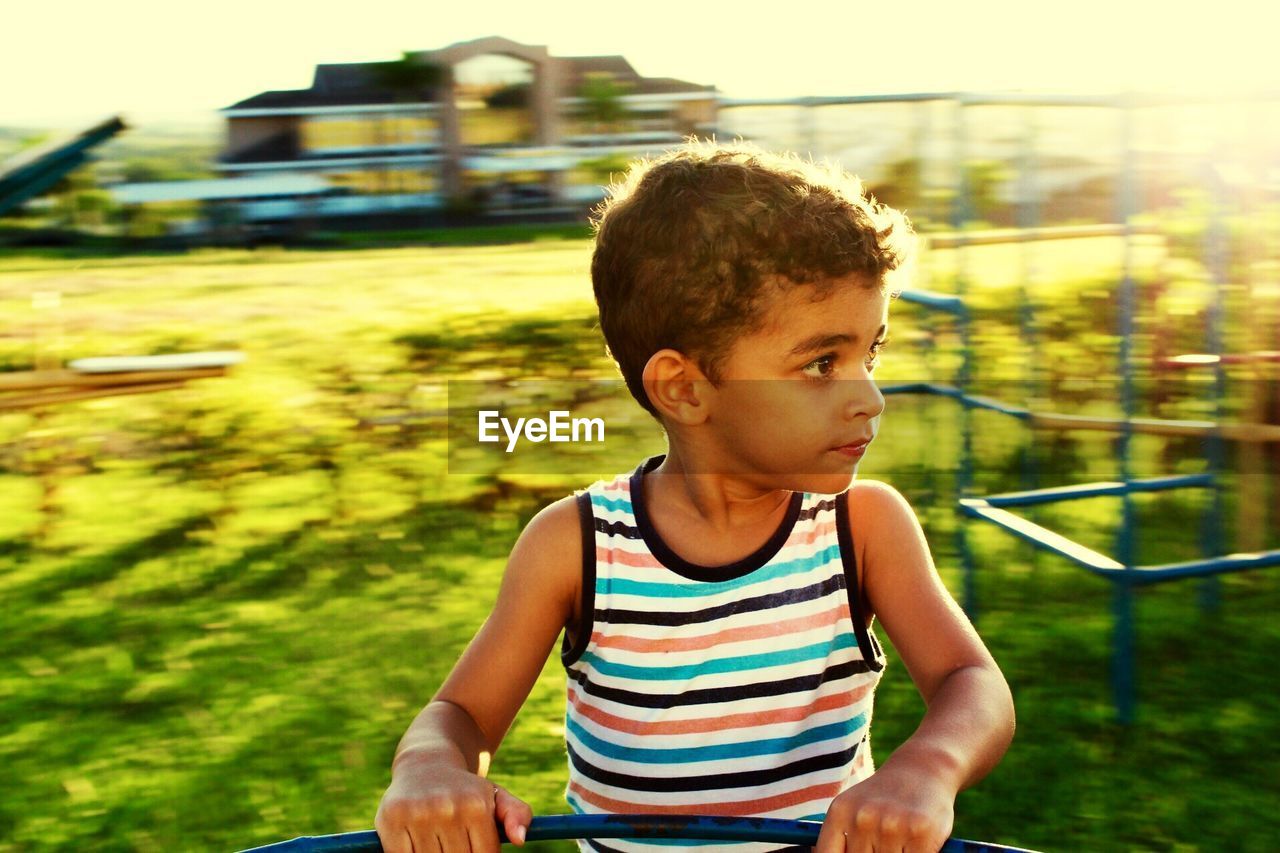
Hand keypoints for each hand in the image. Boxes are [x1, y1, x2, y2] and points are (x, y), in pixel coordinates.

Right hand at [375, 762, 532, 851]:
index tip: (473, 847)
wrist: (426, 762)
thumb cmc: (466, 789)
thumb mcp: (497, 796)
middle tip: (454, 842)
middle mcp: (448, 809)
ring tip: (438, 840)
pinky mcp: (390, 819)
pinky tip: (418, 843)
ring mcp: (418, 815)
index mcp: (476, 806)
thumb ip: (518, 814)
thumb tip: (520, 840)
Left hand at [814, 765, 953, 852]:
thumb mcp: (855, 810)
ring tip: (900, 840)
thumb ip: (843, 839)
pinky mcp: (922, 833)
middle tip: (881, 842)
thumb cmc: (886, 797)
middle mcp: (863, 818)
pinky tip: (918, 844)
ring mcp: (892, 826)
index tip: (853, 852)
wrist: (924, 767)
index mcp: (840, 812)